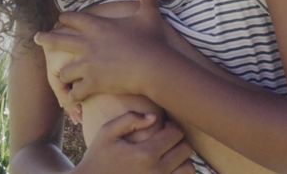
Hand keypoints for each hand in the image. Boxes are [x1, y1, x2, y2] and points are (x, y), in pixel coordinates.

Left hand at [35, 0, 171, 101]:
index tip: (60, 17)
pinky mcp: (91, 83)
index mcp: (98, 27)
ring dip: (63, 75)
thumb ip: (147, 3)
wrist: (151, 67)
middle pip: (58, 40)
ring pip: (63, 72)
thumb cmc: (150, 41)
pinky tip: (73, 99)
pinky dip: (74, 96)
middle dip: (45, 39)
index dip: (66, 18)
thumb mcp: (149, 17)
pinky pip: (75, 92)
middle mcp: (88, 45)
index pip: (75, 19)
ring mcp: (87, 65)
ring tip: (60, 77)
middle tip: (36, 38)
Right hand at [75, 112, 195, 173]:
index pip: (176, 134)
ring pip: (189, 169)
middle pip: (186, 150)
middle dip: (178, 142)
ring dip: (182, 160)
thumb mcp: (107, 133)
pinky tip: (166, 168)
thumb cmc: (97, 158)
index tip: (161, 128)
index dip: (171, 127)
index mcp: (145, 154)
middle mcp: (156, 172)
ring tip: (168, 156)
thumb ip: (130, 119)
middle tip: (165, 141)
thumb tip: (154, 117)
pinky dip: (178, 173)